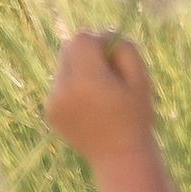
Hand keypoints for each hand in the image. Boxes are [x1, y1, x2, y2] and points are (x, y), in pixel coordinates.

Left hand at [46, 30, 158, 166]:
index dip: (98, 41)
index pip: (81, 38)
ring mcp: (53, 102)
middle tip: (106, 72)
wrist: (119, 157)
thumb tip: (105, 35)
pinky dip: (72, 87)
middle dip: (86, 53)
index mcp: (86, 79)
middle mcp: (64, 89)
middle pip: (67, 48)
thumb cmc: (135, 115)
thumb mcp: (140, 77)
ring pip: (63, 66)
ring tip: (99, 93)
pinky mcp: (50, 113)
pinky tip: (89, 106)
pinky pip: (59, 85)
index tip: (112, 58)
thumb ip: (124, 48)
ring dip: (79, 70)